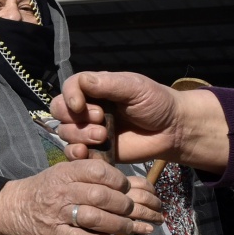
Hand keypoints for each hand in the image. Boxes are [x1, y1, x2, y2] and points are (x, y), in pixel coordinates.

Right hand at [0, 160, 160, 234]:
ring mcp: (59, 214)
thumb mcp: (64, 172)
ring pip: (95, 218)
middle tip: (132, 209)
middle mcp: (63, 191)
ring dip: (118, 225)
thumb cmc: (46, 188)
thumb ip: (89, 174)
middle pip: (101, 196)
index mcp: (66, 172)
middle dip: (122, 204)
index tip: (126, 187)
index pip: (98, 171)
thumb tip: (126, 182)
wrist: (15, 207)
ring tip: (129, 228)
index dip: (118, 180)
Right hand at [52, 71, 229, 168]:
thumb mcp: (134, 88)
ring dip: (79, 134)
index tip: (80, 105)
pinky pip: (75, 153)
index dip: (69, 96)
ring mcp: (91, 130)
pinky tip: (85, 152)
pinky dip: (75, 153)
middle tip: (100, 120)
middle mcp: (89, 108)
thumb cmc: (156, 103)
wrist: (173, 130)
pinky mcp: (97, 151)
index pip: (70, 87)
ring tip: (103, 135)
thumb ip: (108, 84)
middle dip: (74, 117)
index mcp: (96, 89)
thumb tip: (82, 81)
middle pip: (60, 110)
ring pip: (66, 132)